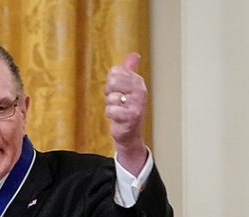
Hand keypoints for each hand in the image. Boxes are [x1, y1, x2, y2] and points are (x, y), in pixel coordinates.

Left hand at [104, 52, 148, 174]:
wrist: (129, 130)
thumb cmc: (126, 106)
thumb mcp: (128, 86)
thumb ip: (129, 70)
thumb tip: (135, 55)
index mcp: (137, 81)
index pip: (115, 72)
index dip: (110, 82)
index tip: (117, 89)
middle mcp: (140, 90)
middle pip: (112, 82)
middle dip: (109, 93)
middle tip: (117, 100)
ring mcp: (137, 103)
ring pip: (111, 98)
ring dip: (110, 105)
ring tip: (118, 109)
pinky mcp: (132, 116)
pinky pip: (111, 110)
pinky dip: (111, 114)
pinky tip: (118, 117)